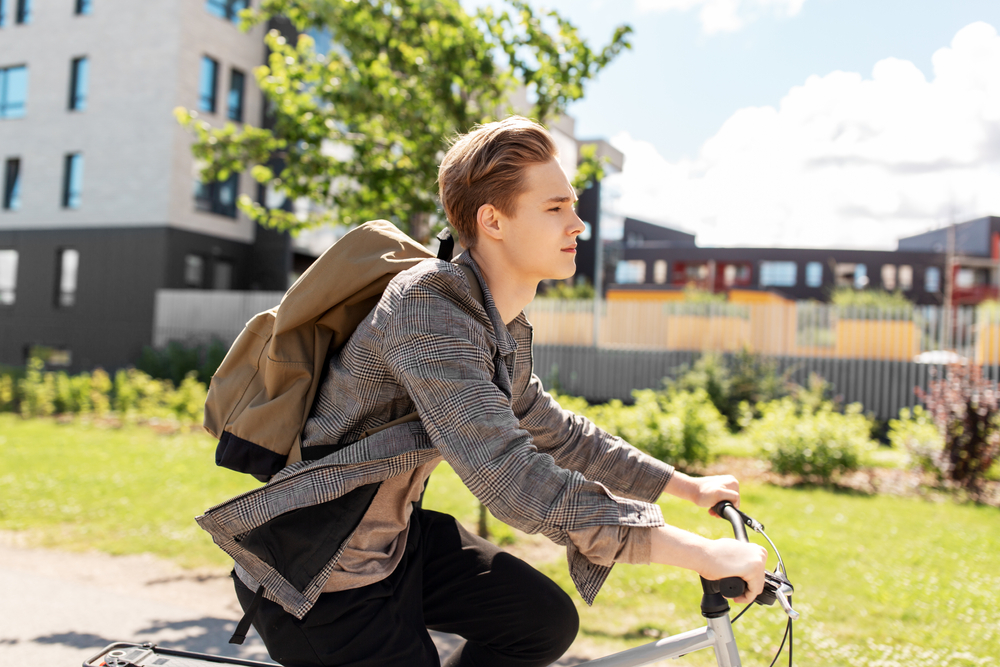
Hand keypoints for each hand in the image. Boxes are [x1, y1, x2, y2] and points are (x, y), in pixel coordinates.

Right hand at [649, 525, 768, 605]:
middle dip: (749, 588)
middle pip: (760, 578)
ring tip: (734, 594)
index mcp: (753, 547)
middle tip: (735, 593)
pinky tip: (736, 595)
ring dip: (747, 594)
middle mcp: (758, 551)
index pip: (758, 570)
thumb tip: (732, 566)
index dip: (749, 581)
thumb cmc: (709, 556)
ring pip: (758, 585)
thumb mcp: (727, 554)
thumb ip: (735, 558)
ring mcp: (756, 559)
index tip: (739, 587)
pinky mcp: (753, 568)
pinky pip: (754, 590)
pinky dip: (746, 596)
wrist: (701, 554)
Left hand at [665, 472, 739, 515]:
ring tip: (711, 510)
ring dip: (719, 509)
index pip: (736, 501)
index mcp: (733, 482)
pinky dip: (717, 506)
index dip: (728, 508)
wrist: (691, 490)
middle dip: (723, 509)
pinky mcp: (719, 489)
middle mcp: (731, 482)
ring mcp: (725, 485)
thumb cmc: (703, 493)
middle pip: (732, 501)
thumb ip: (731, 496)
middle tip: (714, 511)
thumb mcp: (719, 494)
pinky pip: (722, 500)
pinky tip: (710, 508)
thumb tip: (737, 502)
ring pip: (726, 502)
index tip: (719, 510)